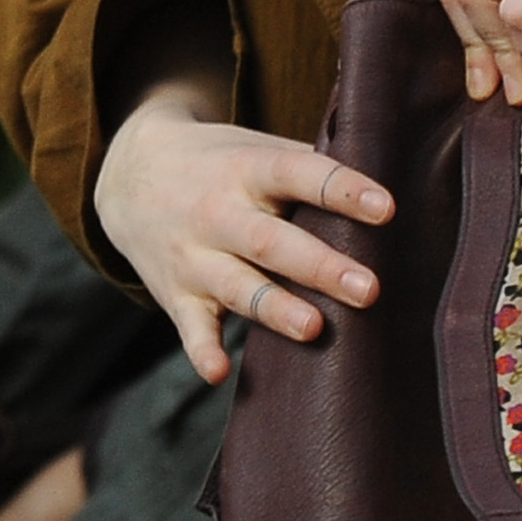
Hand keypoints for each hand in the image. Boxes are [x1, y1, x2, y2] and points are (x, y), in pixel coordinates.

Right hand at [94, 78, 391, 383]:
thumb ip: (309, 167)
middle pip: (270, 241)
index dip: (341, 190)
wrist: (127, 173)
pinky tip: (219, 373)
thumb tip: (394, 178)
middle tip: (369, 290)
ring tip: (314, 328)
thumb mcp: (254, 147)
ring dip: (274, 308)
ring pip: (237, 286)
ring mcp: (193, 255)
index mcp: (246, 169)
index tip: (386, 210)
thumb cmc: (218, 164)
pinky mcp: (177, 294)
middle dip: (319, 266)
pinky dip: (201, 350)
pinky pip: (189, 327)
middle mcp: (217, 212)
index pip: (297, 174)